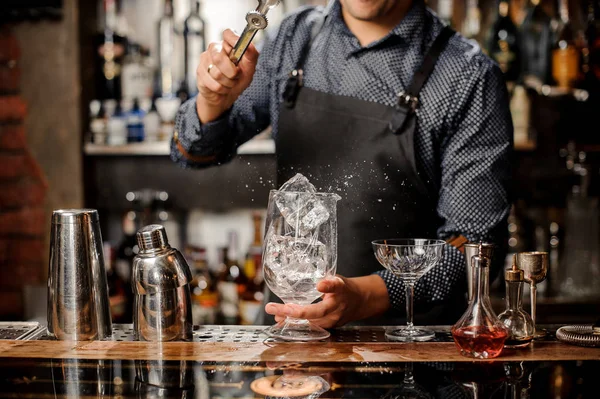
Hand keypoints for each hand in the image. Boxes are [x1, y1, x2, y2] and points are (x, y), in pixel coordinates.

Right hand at [195, 29, 258, 123]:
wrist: (226, 96)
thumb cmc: (238, 80)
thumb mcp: (249, 69)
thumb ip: (251, 55)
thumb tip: (249, 45)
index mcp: (228, 44)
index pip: (228, 33)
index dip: (233, 40)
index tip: (238, 52)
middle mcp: (215, 48)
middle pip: (219, 57)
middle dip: (231, 72)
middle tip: (235, 76)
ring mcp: (205, 59)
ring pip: (216, 73)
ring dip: (228, 83)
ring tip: (229, 83)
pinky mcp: (199, 72)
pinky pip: (213, 84)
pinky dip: (222, 89)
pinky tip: (222, 88)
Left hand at [265, 275, 389, 328]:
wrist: (359, 302)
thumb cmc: (345, 289)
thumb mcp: (338, 279)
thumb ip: (328, 282)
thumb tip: (317, 284)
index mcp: (341, 292)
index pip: (335, 288)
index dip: (327, 286)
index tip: (320, 285)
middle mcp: (336, 309)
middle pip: (315, 312)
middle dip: (294, 312)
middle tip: (276, 307)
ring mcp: (332, 321)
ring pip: (310, 322)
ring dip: (290, 319)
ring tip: (274, 312)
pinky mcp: (327, 327)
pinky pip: (310, 327)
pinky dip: (295, 324)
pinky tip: (280, 320)